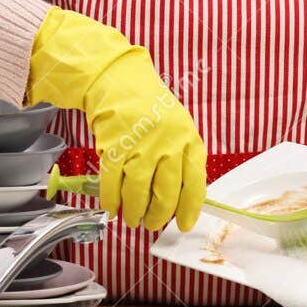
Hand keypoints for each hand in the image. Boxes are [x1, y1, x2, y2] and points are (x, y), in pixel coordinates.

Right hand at [28, 7, 206, 231]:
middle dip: (157, 216)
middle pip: (165, 194)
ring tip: (132, 219)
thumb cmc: (151, 108)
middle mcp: (167, 145)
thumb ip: (182, 159)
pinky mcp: (113, 149)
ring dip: (134, 212)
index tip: (184, 224)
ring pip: (138, 194)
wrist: (119, 82)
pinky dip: (111, 201)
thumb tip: (179, 199)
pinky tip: (112, 207)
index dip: (189, 209)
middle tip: (152, 224)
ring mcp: (140, 147)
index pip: (195, 184)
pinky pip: (112, 184)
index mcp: (188, 140)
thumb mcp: (179, 127)